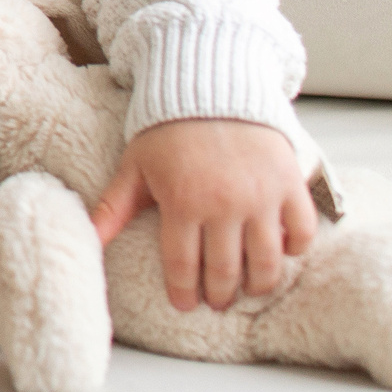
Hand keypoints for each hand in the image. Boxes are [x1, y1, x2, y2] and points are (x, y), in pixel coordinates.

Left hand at [90, 117, 315, 310]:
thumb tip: (89, 239)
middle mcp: (225, 204)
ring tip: (248, 288)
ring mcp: (262, 196)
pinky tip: (280, 252)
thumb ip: (113, 207)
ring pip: (267, 263)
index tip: (184, 304)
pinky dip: (295, 249)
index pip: (183, 267)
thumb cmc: (167, 131)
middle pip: (226, 272)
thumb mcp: (134, 167)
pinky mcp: (290, 184)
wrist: (210, 86)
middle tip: (217, 302)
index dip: (183, 293)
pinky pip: (302, 232)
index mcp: (182, 202)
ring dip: (258, 284)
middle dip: (220, 295)